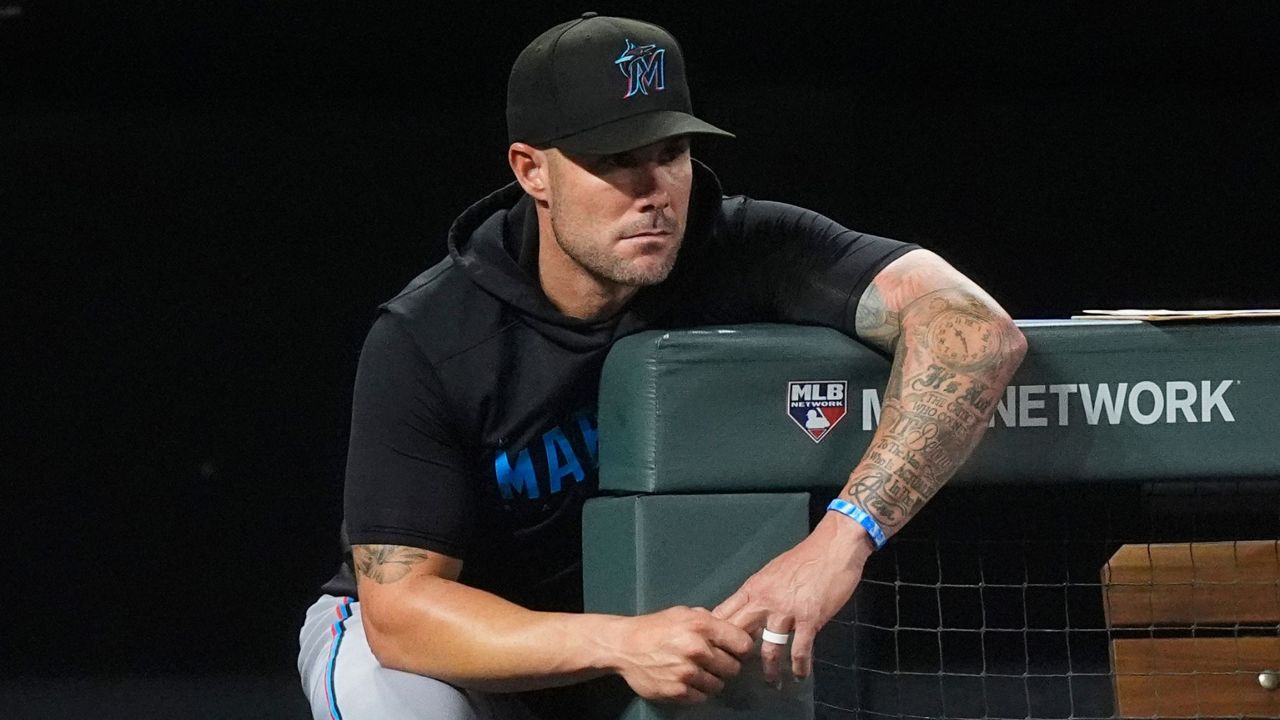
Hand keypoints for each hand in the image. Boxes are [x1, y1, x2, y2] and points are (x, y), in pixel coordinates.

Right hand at [607, 606, 753, 703]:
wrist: (624, 646)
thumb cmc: (656, 627)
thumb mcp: (684, 613)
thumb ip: (711, 621)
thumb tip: (738, 631)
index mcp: (701, 625)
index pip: (743, 644)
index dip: (741, 648)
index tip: (734, 650)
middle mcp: (697, 649)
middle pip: (734, 667)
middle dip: (726, 665)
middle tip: (713, 662)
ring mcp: (687, 672)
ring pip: (719, 685)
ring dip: (711, 680)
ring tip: (697, 671)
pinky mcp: (677, 691)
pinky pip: (702, 697)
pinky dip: (697, 691)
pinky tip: (686, 680)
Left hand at [712, 513, 873, 682]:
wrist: (833, 546)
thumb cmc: (806, 557)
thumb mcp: (773, 572)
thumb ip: (760, 592)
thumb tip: (750, 609)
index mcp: (753, 588)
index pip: (724, 613)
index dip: (715, 633)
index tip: (713, 649)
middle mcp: (764, 600)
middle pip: (739, 632)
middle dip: (735, 655)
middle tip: (737, 672)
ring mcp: (786, 611)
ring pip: (769, 648)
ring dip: (769, 669)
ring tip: (771, 681)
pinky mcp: (809, 619)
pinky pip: (800, 650)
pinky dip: (799, 666)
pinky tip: (799, 675)